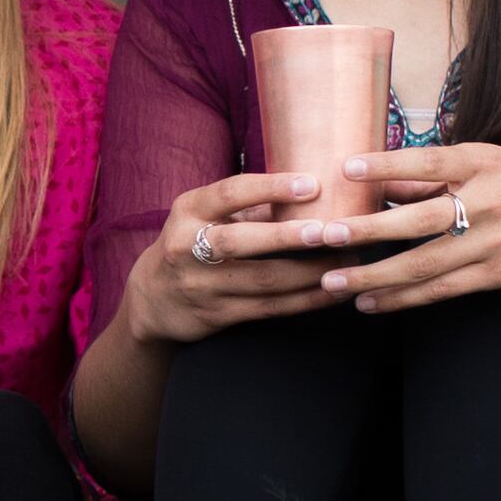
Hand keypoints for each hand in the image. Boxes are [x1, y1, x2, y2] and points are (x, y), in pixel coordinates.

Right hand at [115, 169, 346, 345]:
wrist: (152, 299)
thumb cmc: (192, 243)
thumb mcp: (206, 215)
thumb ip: (251, 205)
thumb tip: (314, 186)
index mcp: (188, 211)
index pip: (230, 193)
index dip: (271, 188)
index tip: (312, 185)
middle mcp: (187, 248)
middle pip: (241, 242)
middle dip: (290, 237)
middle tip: (334, 231)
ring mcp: (200, 285)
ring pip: (263, 280)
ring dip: (311, 272)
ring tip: (348, 260)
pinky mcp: (216, 315)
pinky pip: (268, 308)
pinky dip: (305, 300)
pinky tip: (333, 291)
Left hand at [314, 145, 500, 313]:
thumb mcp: (497, 165)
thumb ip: (442, 177)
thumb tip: (386, 184)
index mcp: (485, 163)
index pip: (428, 163)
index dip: (386, 165)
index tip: (344, 168)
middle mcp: (488, 201)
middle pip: (417, 220)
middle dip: (364, 230)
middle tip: (319, 236)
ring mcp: (494, 242)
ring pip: (423, 263)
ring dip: (372, 274)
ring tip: (330, 280)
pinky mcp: (499, 275)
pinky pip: (441, 290)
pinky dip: (403, 298)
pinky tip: (369, 302)